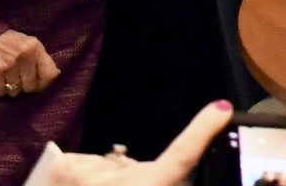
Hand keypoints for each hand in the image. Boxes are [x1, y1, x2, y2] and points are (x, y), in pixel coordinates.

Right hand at [0, 28, 57, 98]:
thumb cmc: (5, 42)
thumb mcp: (26, 45)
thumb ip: (39, 60)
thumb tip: (55, 77)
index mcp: (35, 47)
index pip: (50, 74)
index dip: (44, 84)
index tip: (37, 86)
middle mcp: (24, 55)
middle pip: (30, 86)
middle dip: (22, 85)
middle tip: (12, 76)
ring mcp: (9, 63)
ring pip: (14, 91)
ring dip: (7, 88)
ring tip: (2, 76)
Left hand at [40, 99, 234, 183]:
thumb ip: (158, 183)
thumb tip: (166, 174)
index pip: (181, 157)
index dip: (202, 131)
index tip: (222, 107)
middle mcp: (121, 179)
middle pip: (132, 167)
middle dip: (128, 179)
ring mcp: (88, 172)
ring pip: (104, 166)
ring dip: (100, 181)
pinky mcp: (63, 167)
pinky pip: (80, 163)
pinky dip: (78, 176)